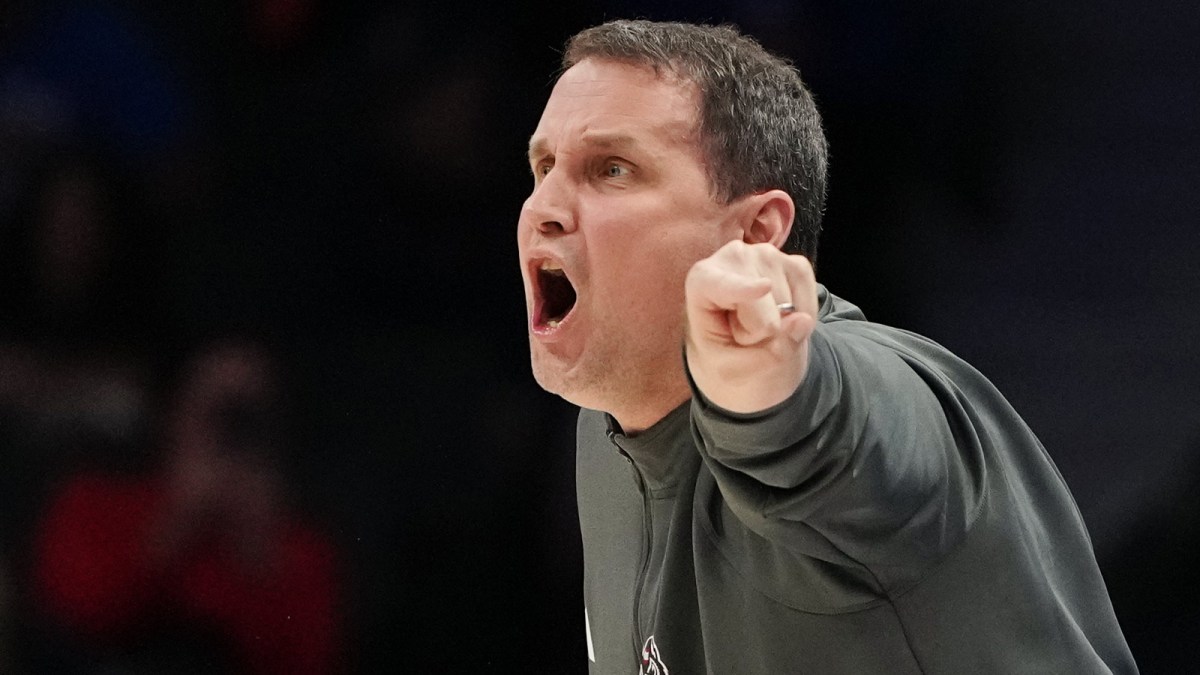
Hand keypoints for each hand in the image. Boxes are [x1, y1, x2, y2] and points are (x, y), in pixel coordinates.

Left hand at [684, 240, 817, 412]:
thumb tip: (803, 320)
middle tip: (746, 335)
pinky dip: (802, 320)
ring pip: (788, 305)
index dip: (742, 288)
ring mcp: (767, 255)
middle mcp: (733, 257)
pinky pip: (809, 299)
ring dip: (780, 325)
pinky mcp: (795, 263)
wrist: (744, 355)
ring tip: (760, 325)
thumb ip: (768, 354)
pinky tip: (782, 319)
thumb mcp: (735, 372)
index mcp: (702, 280)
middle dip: (762, 330)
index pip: (720, 284)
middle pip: (764, 306)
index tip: (765, 288)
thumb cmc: (728, 358)